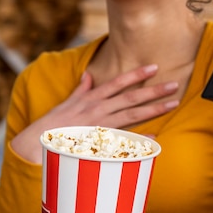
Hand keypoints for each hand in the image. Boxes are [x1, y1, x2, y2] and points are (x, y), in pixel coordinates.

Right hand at [11, 64, 178, 163]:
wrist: (38, 144)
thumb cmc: (54, 122)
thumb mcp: (68, 101)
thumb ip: (82, 88)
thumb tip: (88, 74)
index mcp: (93, 98)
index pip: (118, 82)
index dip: (137, 74)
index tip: (154, 67)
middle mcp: (99, 110)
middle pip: (131, 98)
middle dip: (154, 91)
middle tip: (174, 85)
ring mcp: (101, 126)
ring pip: (132, 116)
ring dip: (154, 110)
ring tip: (172, 104)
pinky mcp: (100, 142)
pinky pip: (124, 140)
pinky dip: (139, 138)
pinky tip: (155, 135)